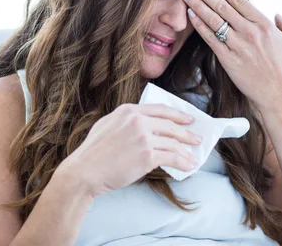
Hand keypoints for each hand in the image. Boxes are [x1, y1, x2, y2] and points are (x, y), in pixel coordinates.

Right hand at [60, 103, 201, 197]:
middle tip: (196, 139)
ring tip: (193, 157)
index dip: (177, 114)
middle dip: (186, 133)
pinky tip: (187, 167)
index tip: (188, 120)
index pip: (160, 109)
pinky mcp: (147, 156)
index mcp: (128, 111)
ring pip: (173, 143)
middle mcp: (137, 121)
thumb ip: (125, 121)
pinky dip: (182, 162)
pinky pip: (171, 158)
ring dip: (186, 151)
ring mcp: (143, 138)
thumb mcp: (107, 125)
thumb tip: (144, 124)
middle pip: (170, 125)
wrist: (85, 171)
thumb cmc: (93, 153)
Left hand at [181, 0, 281, 112]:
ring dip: (198, 5)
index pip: (239, 0)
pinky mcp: (228, 60)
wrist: (278, 96)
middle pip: (222, 7)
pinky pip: (211, 39)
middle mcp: (250, 32)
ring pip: (214, 20)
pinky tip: (191, 16)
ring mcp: (239, 46)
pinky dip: (200, 26)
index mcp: (265, 24)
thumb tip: (277, 15)